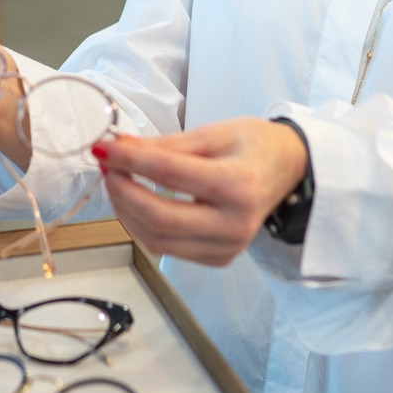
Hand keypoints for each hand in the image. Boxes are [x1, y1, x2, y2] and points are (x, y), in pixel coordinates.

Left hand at [93, 118, 308, 266]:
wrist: (289, 171)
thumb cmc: (254, 146)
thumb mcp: (214, 133)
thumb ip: (166, 145)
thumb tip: (120, 148)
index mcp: (239, 185)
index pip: (170, 174)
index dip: (129, 161)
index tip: (103, 149)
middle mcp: (235, 224)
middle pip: (159, 218)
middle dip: (122, 192)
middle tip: (108, 167)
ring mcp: (228, 247)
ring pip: (157, 239)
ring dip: (127, 211)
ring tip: (118, 181)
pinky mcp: (219, 259)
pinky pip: (168, 248)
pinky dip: (144, 226)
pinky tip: (139, 203)